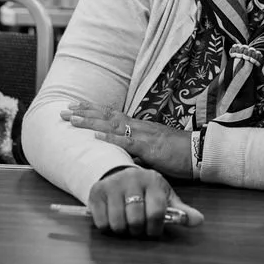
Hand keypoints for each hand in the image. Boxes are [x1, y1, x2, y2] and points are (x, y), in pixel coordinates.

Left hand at [62, 102, 193, 177]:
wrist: (199, 152)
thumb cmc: (179, 153)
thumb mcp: (153, 152)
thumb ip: (136, 153)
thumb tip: (121, 157)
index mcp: (140, 126)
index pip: (112, 114)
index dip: (92, 110)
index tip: (75, 106)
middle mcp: (139, 126)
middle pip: (107, 116)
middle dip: (84, 113)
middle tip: (63, 110)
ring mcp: (144, 135)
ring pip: (113, 125)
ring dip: (91, 122)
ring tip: (72, 119)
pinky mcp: (150, 148)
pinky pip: (128, 142)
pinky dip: (111, 139)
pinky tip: (97, 138)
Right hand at [88, 167, 202, 236]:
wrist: (119, 174)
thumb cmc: (146, 191)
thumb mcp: (165, 197)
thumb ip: (181, 211)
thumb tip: (199, 221)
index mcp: (152, 180)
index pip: (156, 212)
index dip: (155, 228)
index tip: (153, 231)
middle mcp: (131, 179)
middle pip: (135, 220)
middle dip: (138, 231)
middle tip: (138, 228)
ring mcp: (112, 184)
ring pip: (117, 223)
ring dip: (123, 231)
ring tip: (126, 224)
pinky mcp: (96, 192)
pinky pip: (102, 222)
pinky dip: (108, 227)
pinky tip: (113, 219)